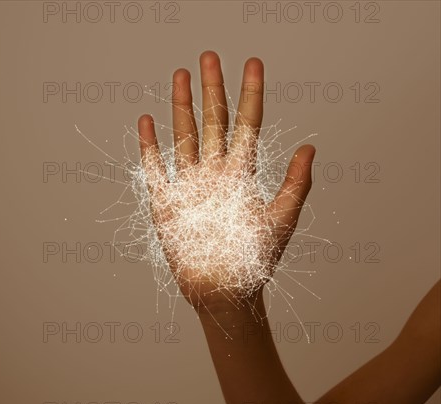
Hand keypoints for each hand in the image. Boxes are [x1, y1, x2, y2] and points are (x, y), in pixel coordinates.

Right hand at [137, 51, 314, 312]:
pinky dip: (150, 146)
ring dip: (182, 106)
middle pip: (214, 121)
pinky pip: (156, 168)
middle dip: (212, 88)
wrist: (223, 290)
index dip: (251, 94)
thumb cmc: (254, 261)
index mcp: (243, 174)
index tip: (252, 63)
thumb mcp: (281, 221)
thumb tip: (311, 148)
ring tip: (180, 76)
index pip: (248, 124)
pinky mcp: (167, 202)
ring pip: (186, 136)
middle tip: (209, 57)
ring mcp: (190, 185)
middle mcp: (216, 173)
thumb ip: (295, 184)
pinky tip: (147, 122)